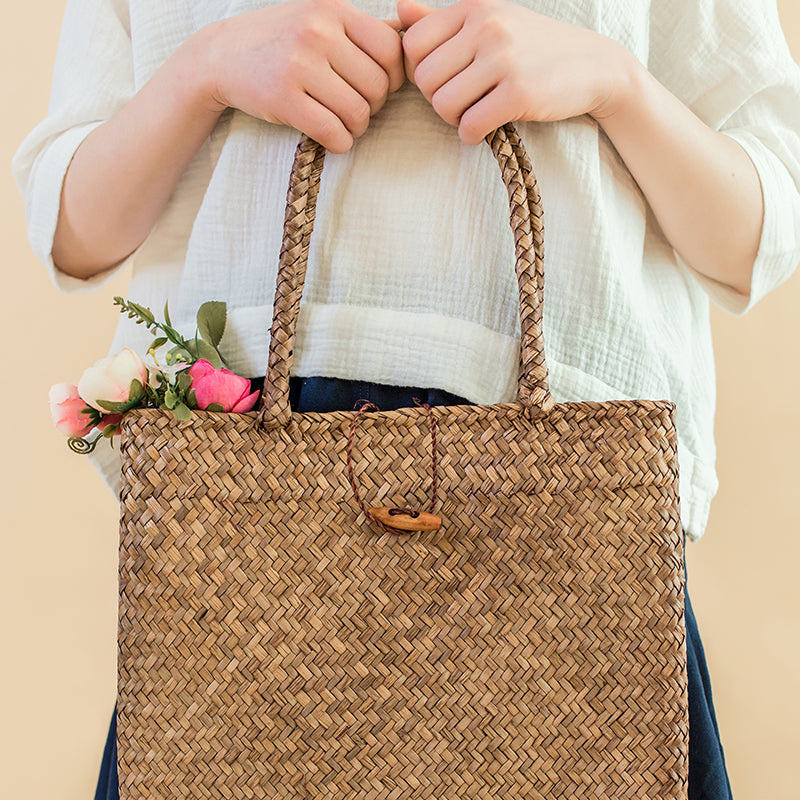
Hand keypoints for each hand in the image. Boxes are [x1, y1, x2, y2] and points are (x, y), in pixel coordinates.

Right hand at [197, 0, 404, 152]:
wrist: (222, 55)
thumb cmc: (281, 41)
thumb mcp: (321, 19)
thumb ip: (364, 30)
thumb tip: (412, 31)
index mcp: (334, 10)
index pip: (391, 51)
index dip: (393, 78)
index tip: (376, 87)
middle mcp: (318, 32)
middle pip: (378, 87)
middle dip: (374, 107)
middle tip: (355, 108)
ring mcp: (299, 65)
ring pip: (358, 113)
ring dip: (357, 128)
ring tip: (343, 123)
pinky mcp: (284, 99)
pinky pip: (334, 132)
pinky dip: (341, 143)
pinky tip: (332, 137)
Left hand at [397, 0, 629, 143]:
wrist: (594, 66)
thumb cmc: (533, 47)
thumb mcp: (490, 21)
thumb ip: (441, 20)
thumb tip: (398, 10)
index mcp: (474, 8)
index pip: (413, 45)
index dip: (420, 71)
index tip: (445, 80)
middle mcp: (487, 28)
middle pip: (425, 80)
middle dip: (437, 100)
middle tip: (463, 102)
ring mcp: (504, 60)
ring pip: (443, 105)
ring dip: (454, 120)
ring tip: (475, 113)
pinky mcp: (519, 94)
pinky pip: (469, 126)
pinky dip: (471, 135)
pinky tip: (484, 128)